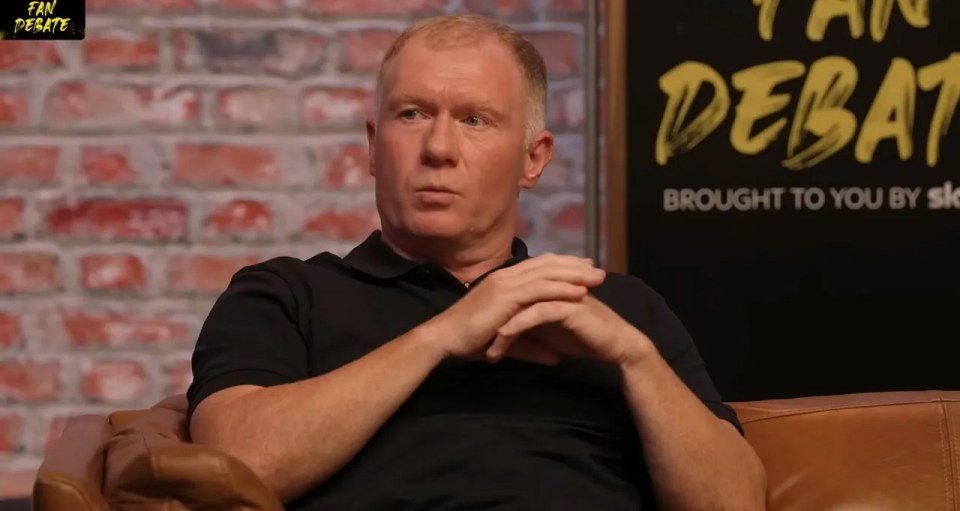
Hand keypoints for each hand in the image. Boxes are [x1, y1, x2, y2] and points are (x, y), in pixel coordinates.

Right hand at [425, 254, 605, 362]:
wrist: (445, 338)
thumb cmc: (469, 340)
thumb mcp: (508, 340)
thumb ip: (532, 346)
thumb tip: (556, 357)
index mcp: (503, 280)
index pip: (539, 266)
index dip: (562, 266)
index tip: (584, 269)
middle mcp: (506, 276)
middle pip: (547, 264)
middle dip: (574, 266)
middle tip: (598, 268)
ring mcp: (505, 283)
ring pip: (547, 273)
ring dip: (574, 274)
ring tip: (597, 278)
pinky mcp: (505, 296)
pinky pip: (539, 289)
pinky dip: (560, 288)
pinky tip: (579, 291)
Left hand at [485, 295, 653, 366]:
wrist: (615, 346)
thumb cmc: (585, 338)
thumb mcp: (550, 333)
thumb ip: (531, 327)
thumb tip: (507, 332)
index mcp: (547, 289)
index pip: (513, 297)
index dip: (495, 315)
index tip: (478, 337)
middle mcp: (552, 287)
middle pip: (514, 297)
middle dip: (493, 320)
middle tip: (475, 340)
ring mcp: (560, 294)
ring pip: (522, 304)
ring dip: (503, 326)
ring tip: (489, 346)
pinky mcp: (568, 307)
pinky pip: (536, 313)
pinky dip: (519, 325)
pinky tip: (505, 337)